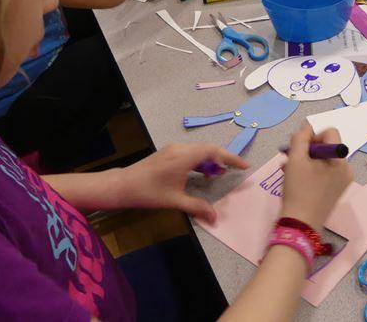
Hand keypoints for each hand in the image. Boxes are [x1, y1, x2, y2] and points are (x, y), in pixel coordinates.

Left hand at [118, 143, 248, 222]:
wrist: (122, 185)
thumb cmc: (149, 193)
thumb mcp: (175, 201)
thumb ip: (197, 207)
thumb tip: (215, 218)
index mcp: (184, 157)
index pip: (214, 152)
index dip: (231, 158)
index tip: (244, 165)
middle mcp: (181, 148)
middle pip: (208, 149)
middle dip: (222, 159)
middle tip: (232, 172)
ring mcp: (173, 149)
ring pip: (198, 150)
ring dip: (210, 160)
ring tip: (216, 175)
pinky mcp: (167, 152)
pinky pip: (190, 152)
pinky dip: (199, 161)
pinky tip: (200, 174)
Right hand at [279, 125, 352, 231]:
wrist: (301, 223)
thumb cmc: (298, 189)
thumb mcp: (295, 159)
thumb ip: (301, 138)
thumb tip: (307, 126)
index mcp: (340, 159)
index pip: (330, 132)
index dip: (313, 136)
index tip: (299, 148)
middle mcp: (346, 169)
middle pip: (326, 146)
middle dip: (307, 149)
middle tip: (290, 158)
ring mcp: (342, 181)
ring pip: (323, 160)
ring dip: (305, 160)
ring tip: (288, 168)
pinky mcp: (336, 191)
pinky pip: (325, 172)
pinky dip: (310, 171)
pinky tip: (295, 177)